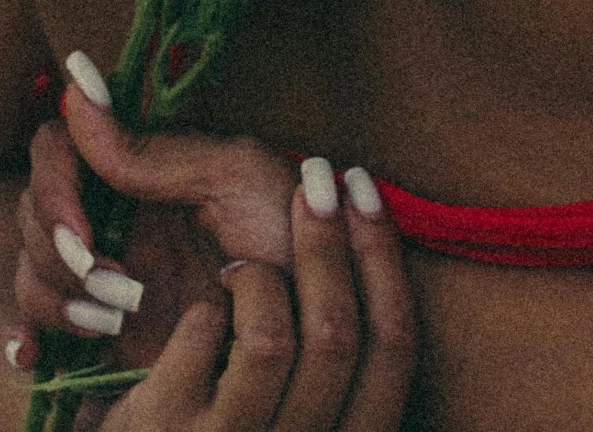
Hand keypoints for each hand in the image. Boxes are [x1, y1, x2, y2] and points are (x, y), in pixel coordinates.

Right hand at [13, 91, 301, 353]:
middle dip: (60, 253)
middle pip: (33, 211)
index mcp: (138, 165)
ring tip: (114, 321)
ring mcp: (103, 270)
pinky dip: (27, 339)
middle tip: (118, 288)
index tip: (83, 234)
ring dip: (57, 298)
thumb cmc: (294, 231)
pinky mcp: (102, 327)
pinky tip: (35, 359)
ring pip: (31, 271)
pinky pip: (37, 328)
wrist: (318, 317)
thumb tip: (75, 82)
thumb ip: (151, 148)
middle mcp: (110, 210)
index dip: (54, 186)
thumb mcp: (235, 176)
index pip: (54, 148)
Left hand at [98, 189, 415, 431]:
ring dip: (255, 278)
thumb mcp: (291, 401)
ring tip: (237, 269)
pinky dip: (202, 308)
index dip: (385, 258)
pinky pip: (203, 335)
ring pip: (271, 339)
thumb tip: (358, 213)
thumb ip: (331, 341)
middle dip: (327, 243)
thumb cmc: (223, 421)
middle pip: (337, 335)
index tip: (363, 191)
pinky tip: (197, 317)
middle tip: (312, 185)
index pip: (395, 347)